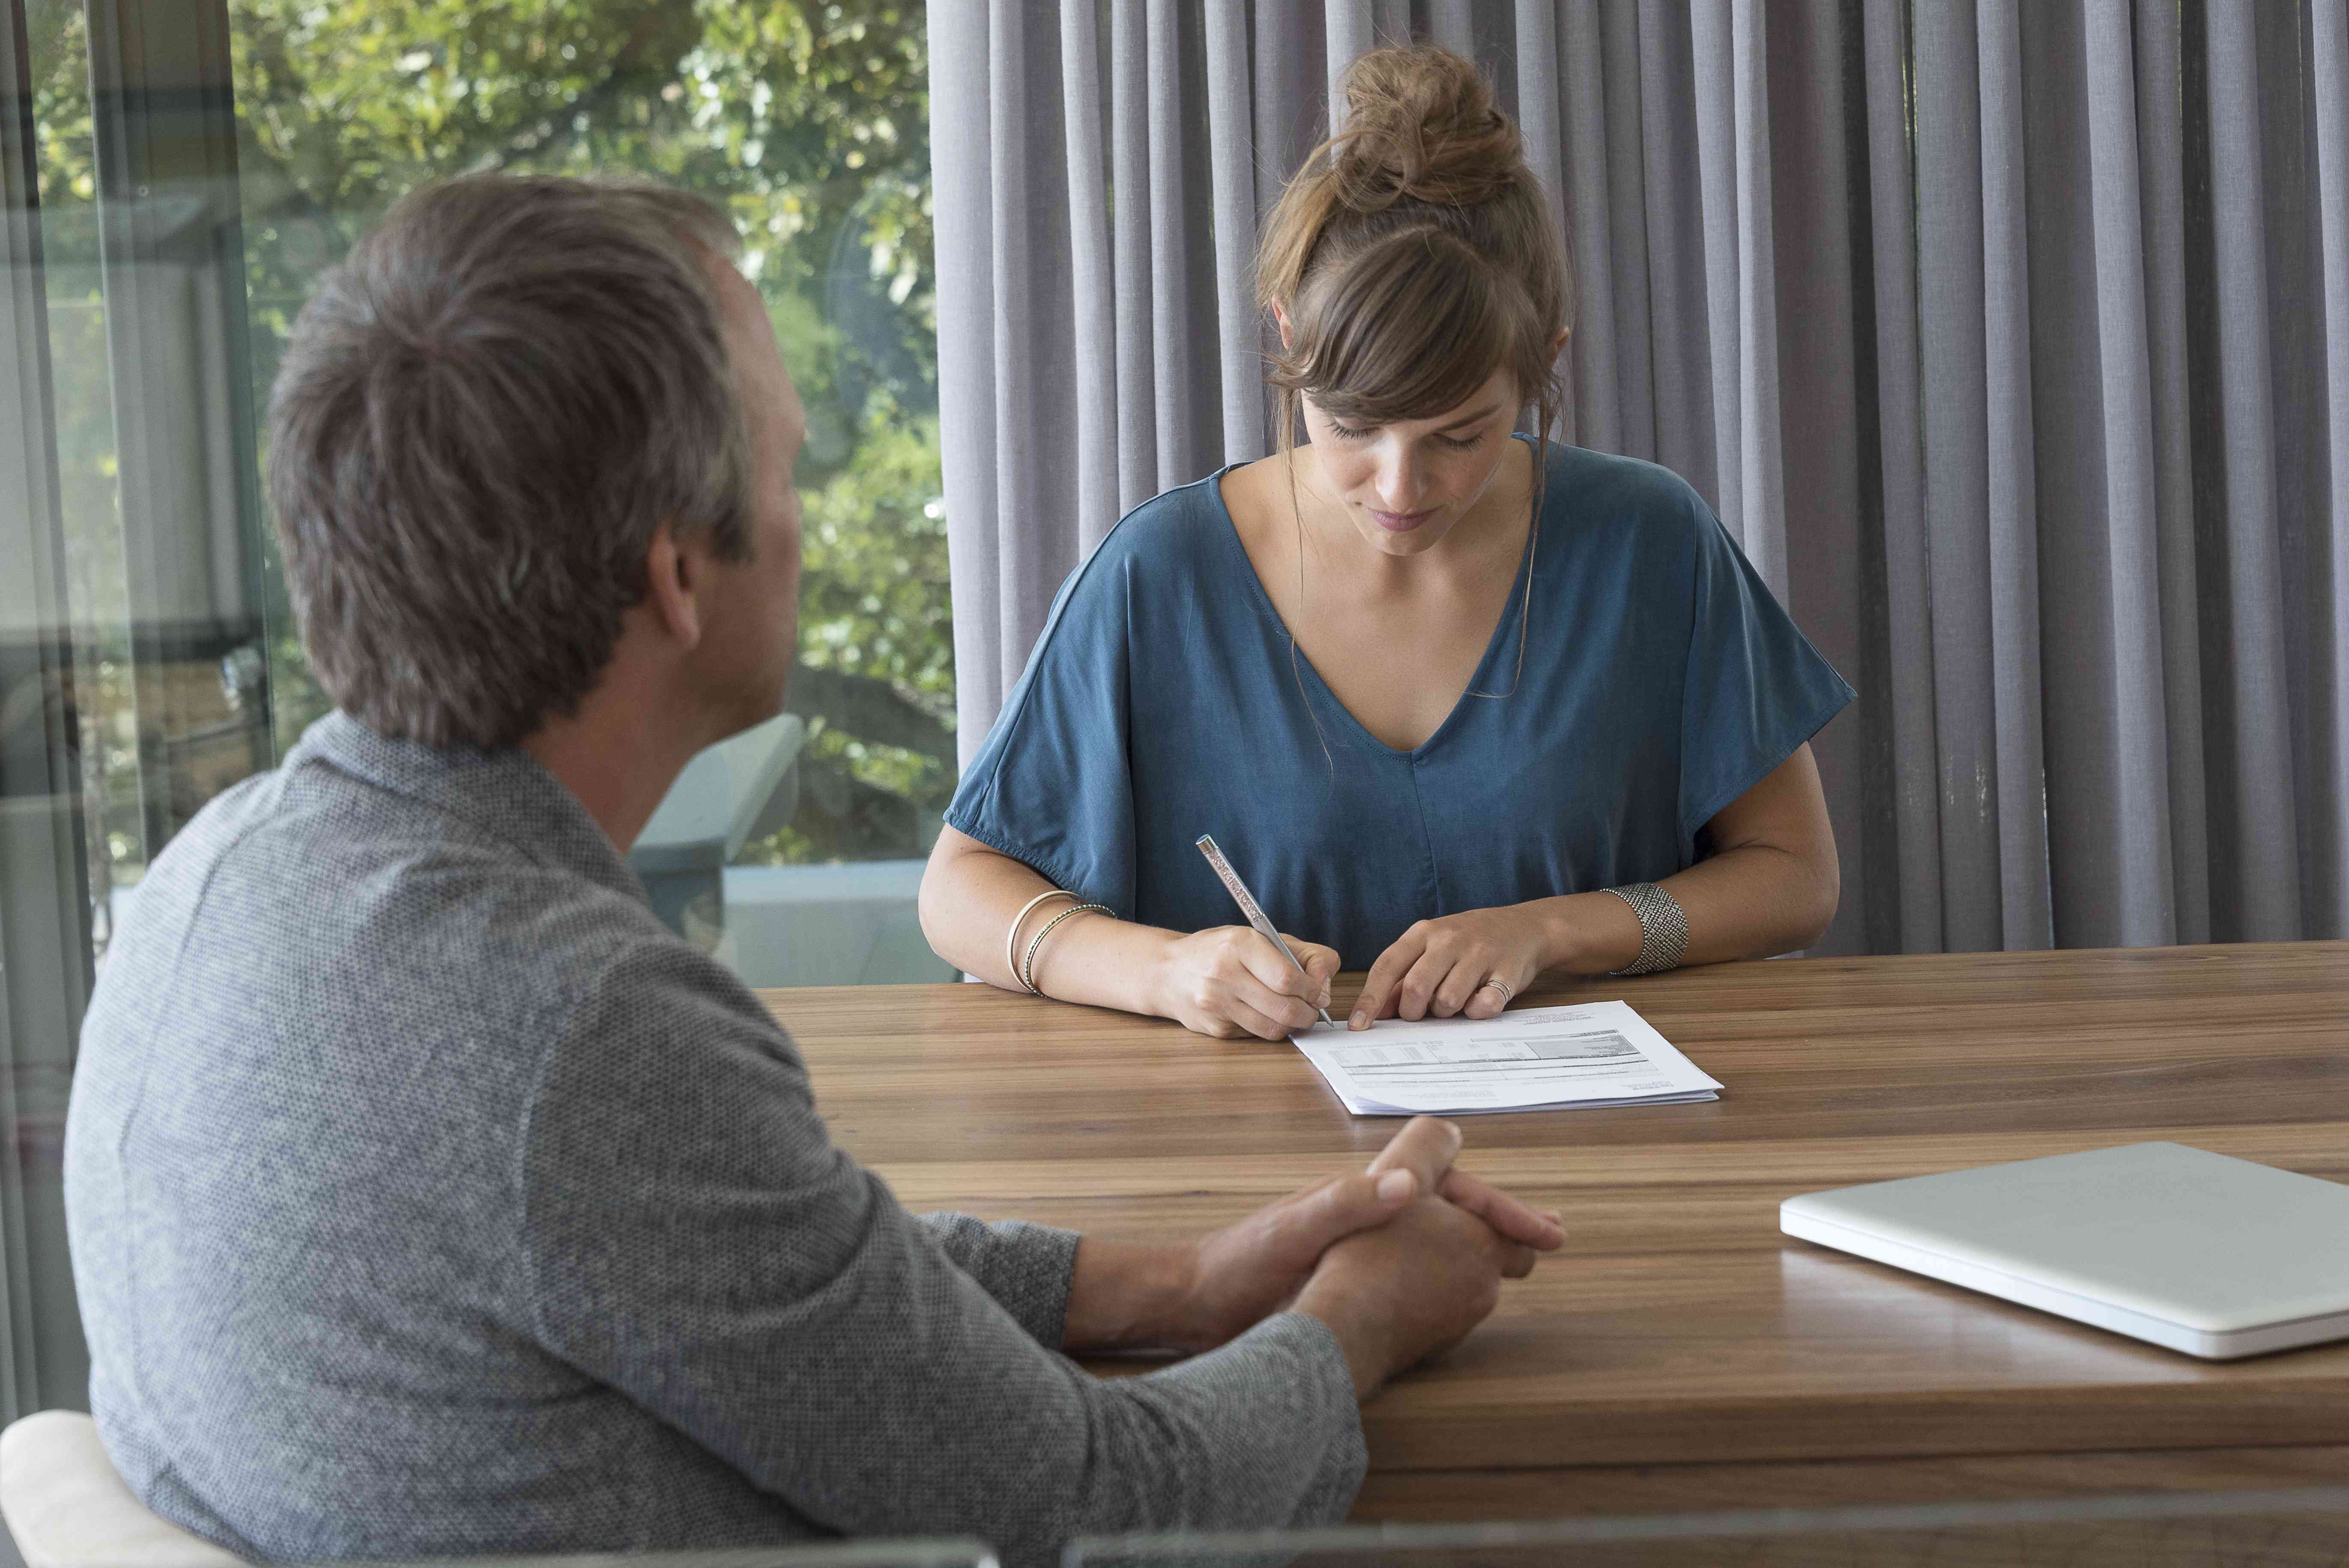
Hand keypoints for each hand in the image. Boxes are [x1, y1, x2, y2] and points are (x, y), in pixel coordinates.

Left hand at [1062, 1117, 1564, 1354]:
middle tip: (1550, 1241)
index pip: (1444, 1181)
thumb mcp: (1293, 1231)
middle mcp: (1364, 1208)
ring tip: (1522, 1263)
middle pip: (1449, 1204)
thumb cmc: (1237, 1263)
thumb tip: (1404, 1182)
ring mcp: (1357, 1241)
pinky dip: (1447, 1272)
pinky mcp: (1347, 1274)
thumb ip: (1345, 1204)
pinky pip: (1412, 1266)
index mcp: (1360, 1191)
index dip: (1493, 1203)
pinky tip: (1463, 1294)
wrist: (1195, 1300)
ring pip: (1435, 1235)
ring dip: (1479, 1245)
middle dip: (1500, 1221)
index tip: (1538, 1229)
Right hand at [1151, 925, 1339, 1039]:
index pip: (1288, 979)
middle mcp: (1224, 973)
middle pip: (1284, 1009)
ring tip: (1292, 1013)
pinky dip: (1269, 1028)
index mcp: (1240, 944)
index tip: (1319, 993)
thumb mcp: (1262, 937)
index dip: (1313, 991)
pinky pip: (1257, 1036)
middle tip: (1312, 1009)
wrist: (1169, 971)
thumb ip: (1304, 955)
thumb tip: (1325, 987)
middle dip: (1308, 1014)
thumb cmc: (1222, 951)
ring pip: (1273, 1029)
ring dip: (1292, 1025)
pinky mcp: (1214, 1028)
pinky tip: (1264, 1014)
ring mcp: (1216, 1004)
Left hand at [1351, 905, 1554, 1027]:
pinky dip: (1477, 1011)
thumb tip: (1376, 1011)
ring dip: (1446, 1013)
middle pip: (1416, 988)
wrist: (1524, 927)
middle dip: (1413, 1012)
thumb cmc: (1468, 943)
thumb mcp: (1432, 949)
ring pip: (1448, 1000)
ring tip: (1455, 1001)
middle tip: (1422, 1014)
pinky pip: (1483, 1006)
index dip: (1370, 999)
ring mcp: (1480, 954)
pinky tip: (1480, 1000)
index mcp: (1423, 933)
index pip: (1387, 966)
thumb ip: (1404, 978)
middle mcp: (1449, 940)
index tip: (1359, 1025)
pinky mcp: (1506, 972)